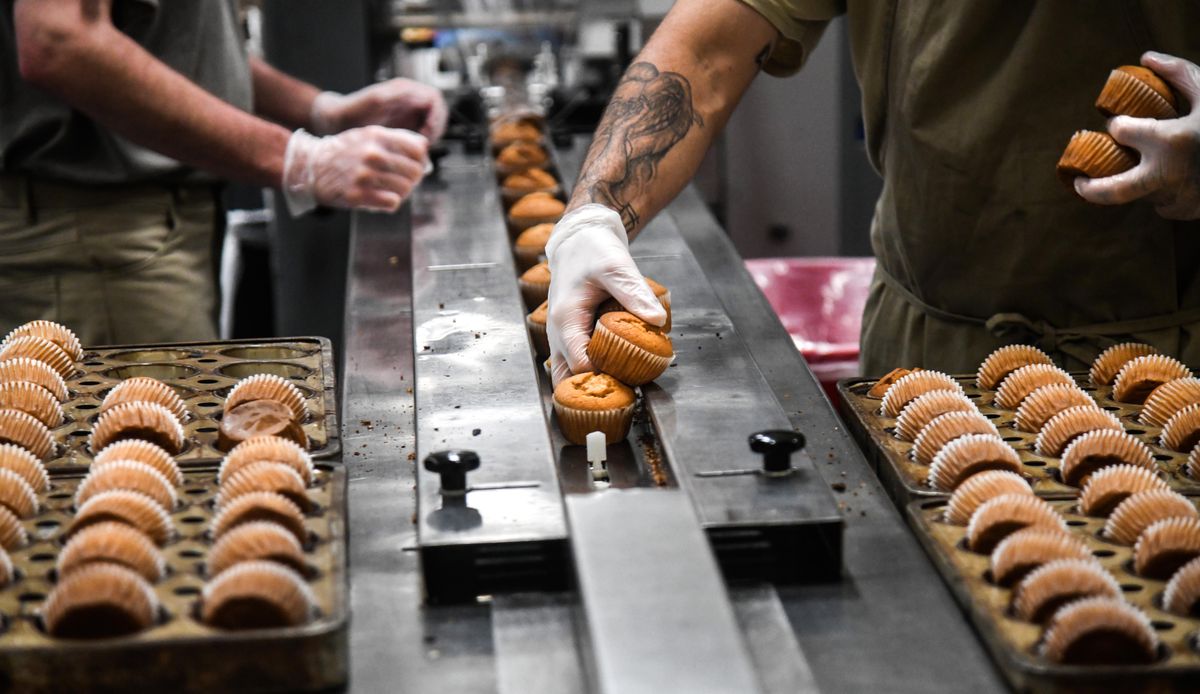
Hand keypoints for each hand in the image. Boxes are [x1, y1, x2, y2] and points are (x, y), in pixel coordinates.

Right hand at [281, 126, 427, 216]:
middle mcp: (372, 154)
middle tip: (404, 180)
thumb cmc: (343, 151)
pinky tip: (382, 198)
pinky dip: (390, 202)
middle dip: (413, 178)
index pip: (418, 149)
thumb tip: (424, 149)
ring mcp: (364, 176)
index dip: (420, 160)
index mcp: (377, 136)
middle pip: (415, 171)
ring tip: (391, 189)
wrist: (310, 166)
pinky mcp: (358, 195)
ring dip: (402, 192)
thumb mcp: (368, 135)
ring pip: (405, 189)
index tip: (415, 165)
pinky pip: (392, 203)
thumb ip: (396, 139)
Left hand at [310, 78, 447, 141]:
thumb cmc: (350, 110)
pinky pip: (422, 131)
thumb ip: (399, 96)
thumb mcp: (374, 101)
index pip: (435, 99)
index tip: (426, 136)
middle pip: (438, 112)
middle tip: (424, 148)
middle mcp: (409, 98)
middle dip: (435, 130)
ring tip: (417, 152)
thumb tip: (424, 99)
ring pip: (432, 123)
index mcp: (404, 89)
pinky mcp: (404, 123)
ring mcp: (407, 111)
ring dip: (429, 137)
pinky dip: (420, 143)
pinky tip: (410, 154)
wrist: (334, 120)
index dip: (437, 118)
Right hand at [546, 205, 667, 384]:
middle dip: (597, 386)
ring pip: (567, 373)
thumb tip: (657, 319)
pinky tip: (616, 370)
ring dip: (591, 381)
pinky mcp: (570, 334)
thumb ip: (634, 293)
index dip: (605, 376)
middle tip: (629, 389)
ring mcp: (561, 335)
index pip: (580, 364)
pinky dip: (591, 370)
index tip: (632, 378)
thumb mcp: (616, 266)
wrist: (580, 237)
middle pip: (570, 376)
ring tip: (623, 386)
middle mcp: (558, 333)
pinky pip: (575, 361)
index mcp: (566, 319)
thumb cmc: (593, 249)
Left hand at [1075, 52, 1199, 218]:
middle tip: (1079, 181)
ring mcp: (1179, 197)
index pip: (1121, 131)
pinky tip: (1172, 178)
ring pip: (1139, 195)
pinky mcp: (1188, 211)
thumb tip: (1145, 58)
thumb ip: (1178, 74)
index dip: (1117, 125)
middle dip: (1089, 189)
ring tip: (1150, 165)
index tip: (1118, 124)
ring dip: (1138, 182)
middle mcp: (1170, 173)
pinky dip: (1162, 192)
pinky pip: (1163, 204)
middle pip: (1113, 190)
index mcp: (1173, 139)